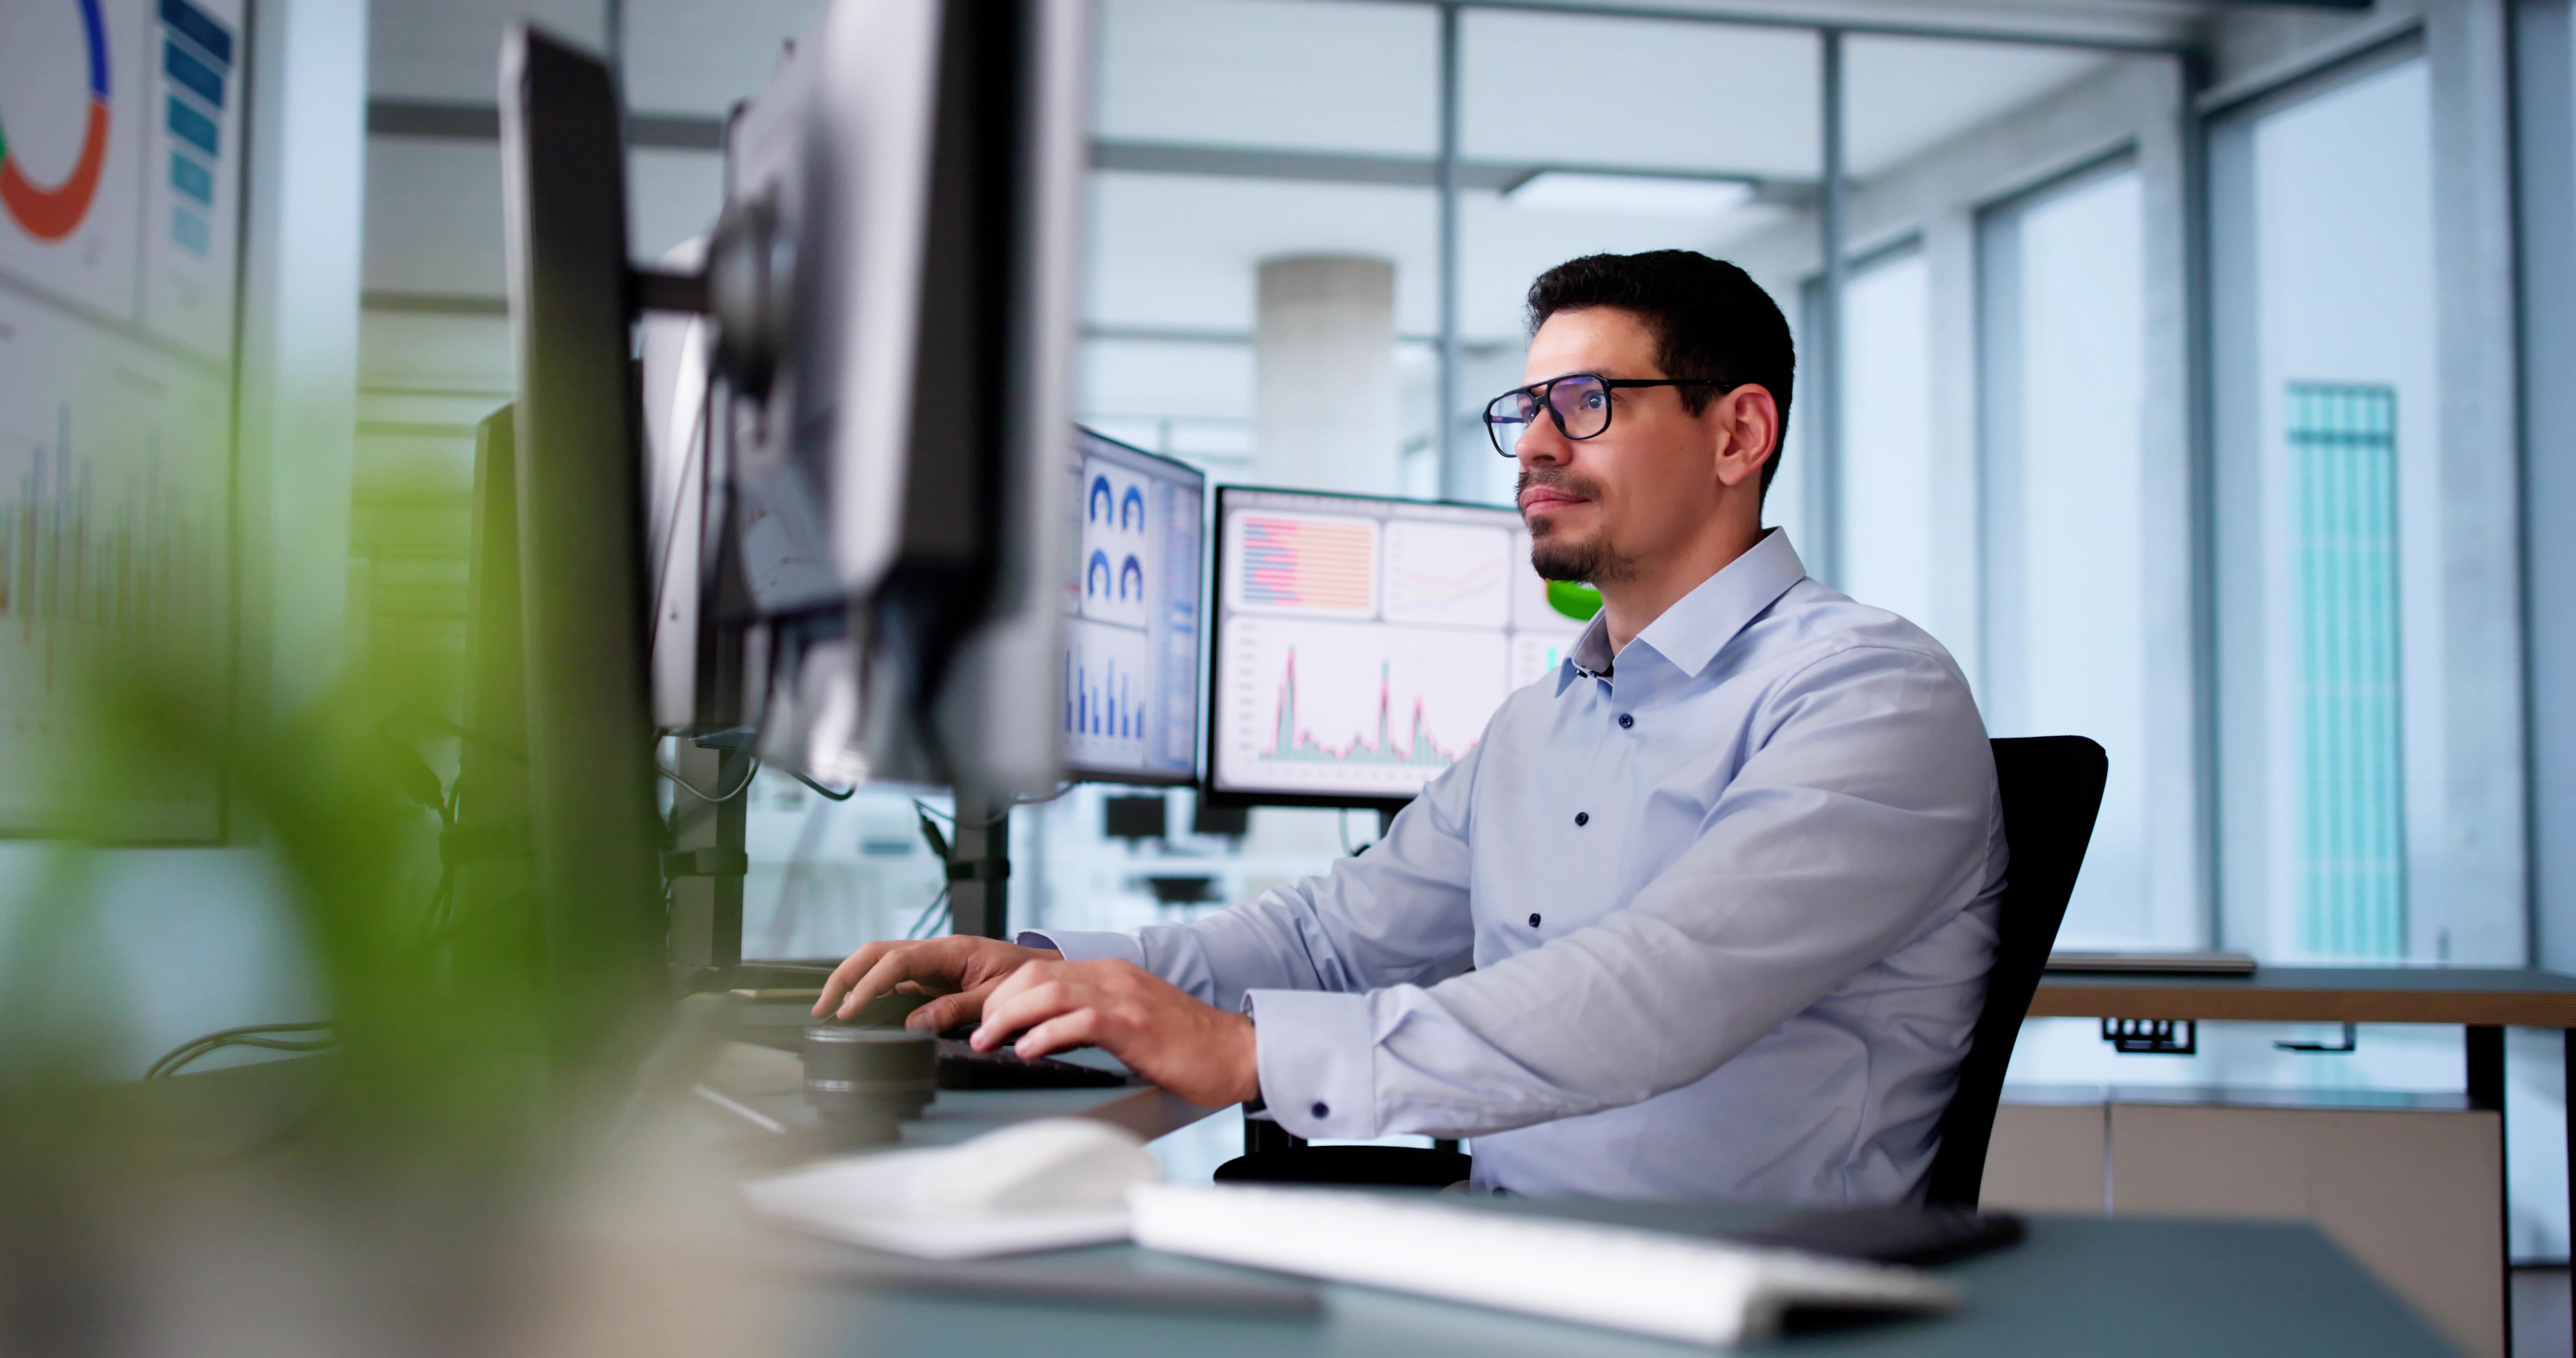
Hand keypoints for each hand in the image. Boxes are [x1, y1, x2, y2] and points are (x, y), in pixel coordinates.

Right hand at [813, 935, 1061, 1028]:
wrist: (1049, 974)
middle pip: (877, 954)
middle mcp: (936, 953)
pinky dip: (874, 994)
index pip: (896, 961)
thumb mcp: (997, 997)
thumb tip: (913, 1023)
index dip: (868, 985)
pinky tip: (861, 1013)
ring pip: (882, 965)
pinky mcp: (934, 979)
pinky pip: (897, 982)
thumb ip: (956, 1009)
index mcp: (951, 950)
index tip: (849, 1011)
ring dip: (855, 984)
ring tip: (833, 1011)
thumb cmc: (1029, 979)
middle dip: (846, 976)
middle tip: (823, 1007)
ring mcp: (933, 965)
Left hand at [973, 958, 1258, 1107]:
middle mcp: (1114, 977)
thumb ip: (1096, 1017)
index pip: (1041, 969)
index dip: (1005, 992)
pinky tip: (1028, 1050)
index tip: (987, 1019)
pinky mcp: (1135, 1025)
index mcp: (1112, 974)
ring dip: (1009, 1017)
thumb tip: (1049, 1033)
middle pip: (1035, 975)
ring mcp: (1125, 998)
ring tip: (989, 1042)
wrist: (1236, 1053)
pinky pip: (1079, 1020)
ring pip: (1049, 992)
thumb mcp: (1133, 1020)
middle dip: (997, 1003)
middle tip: (978, 1033)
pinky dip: (1045, 1034)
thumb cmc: (1187, 1045)